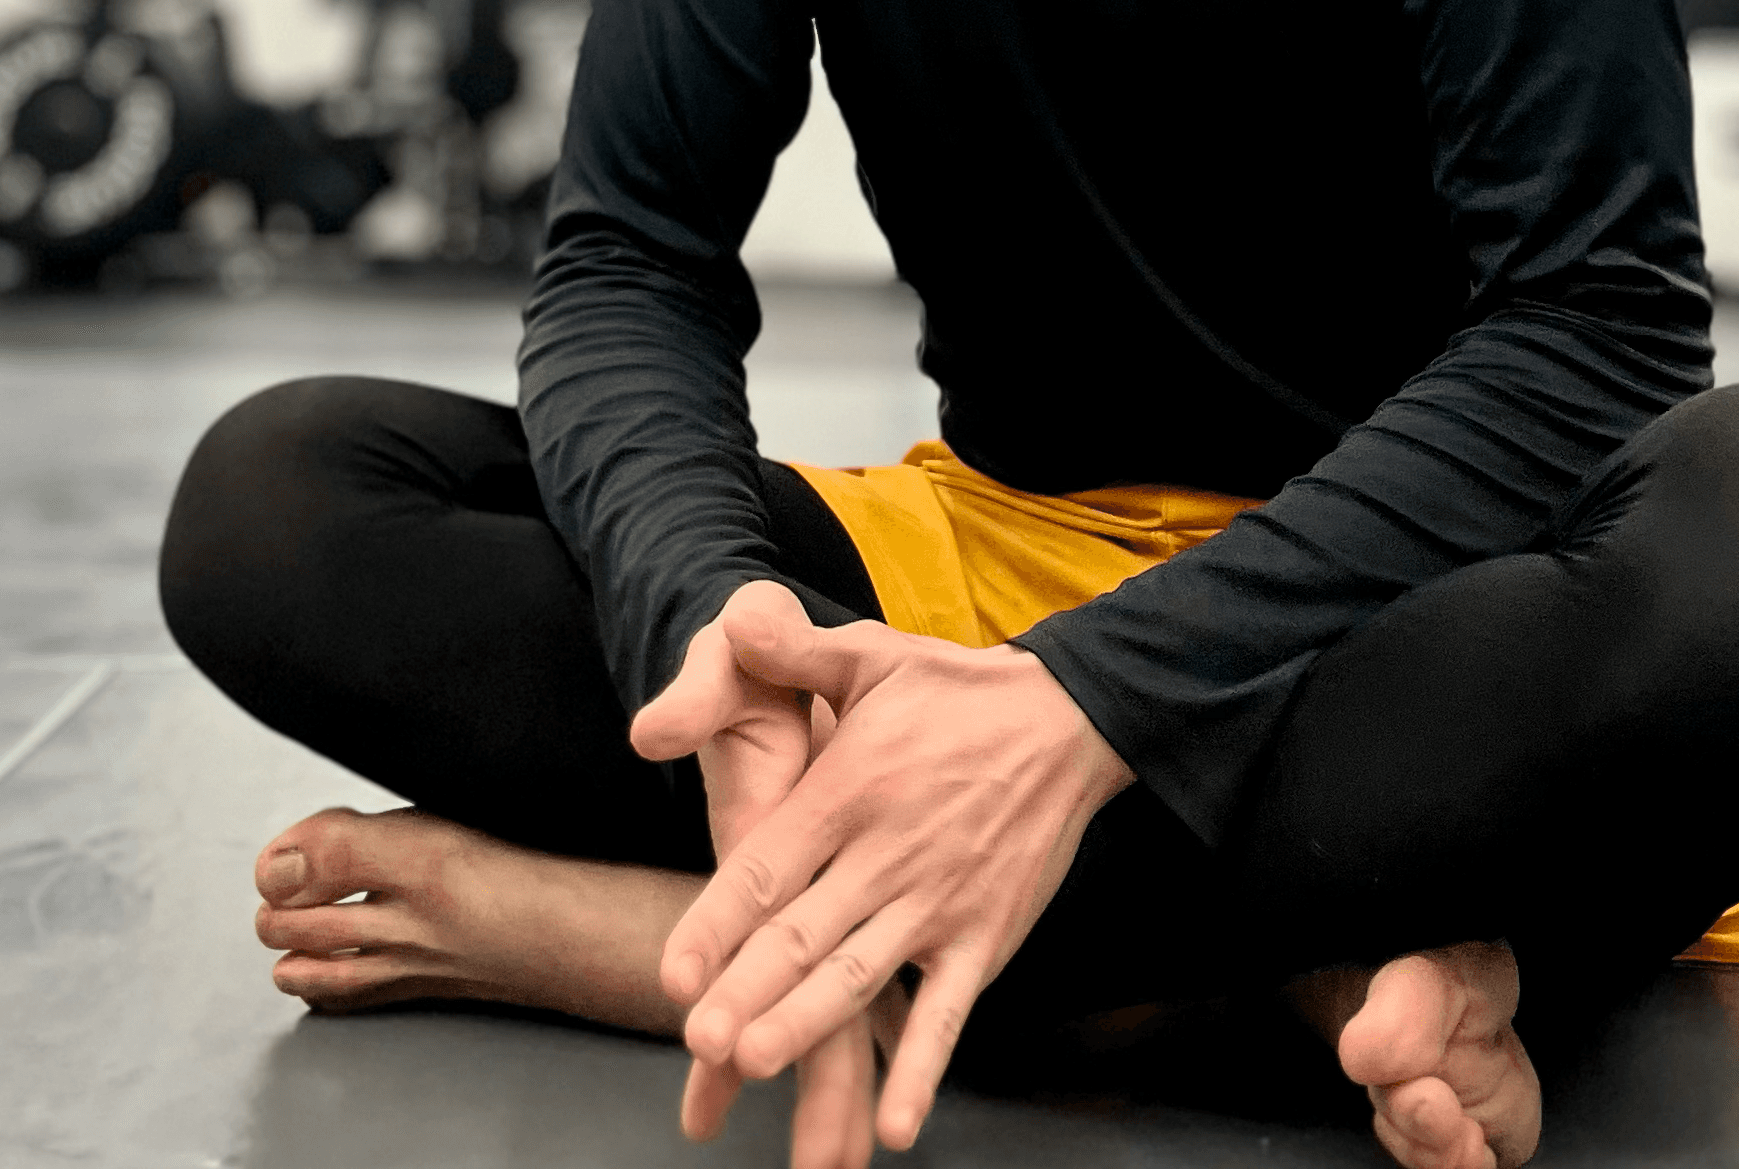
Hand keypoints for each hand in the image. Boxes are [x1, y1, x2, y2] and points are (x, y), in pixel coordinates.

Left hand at [636, 587, 1133, 1150]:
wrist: (1063, 720)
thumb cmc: (949, 692)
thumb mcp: (868, 653)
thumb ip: (794, 647)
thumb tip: (732, 621)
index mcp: (848, 790)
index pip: (768, 867)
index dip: (718, 922)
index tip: (675, 974)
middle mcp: (887, 854)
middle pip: (805, 934)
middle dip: (751, 992)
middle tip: (702, 1043)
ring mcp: (938, 902)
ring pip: (861, 977)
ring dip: (809, 1026)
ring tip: (756, 1067)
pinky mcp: (985, 935)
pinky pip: (948, 1012)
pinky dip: (922, 1068)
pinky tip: (895, 1124)